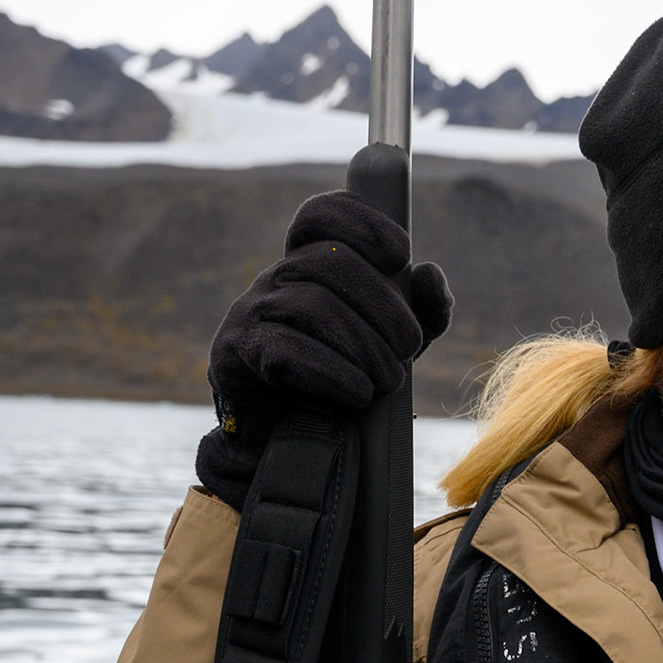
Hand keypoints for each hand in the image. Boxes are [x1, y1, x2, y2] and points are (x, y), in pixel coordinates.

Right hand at [194, 190, 452, 508]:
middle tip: (409, 347)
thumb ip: (422, 310)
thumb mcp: (394, 345)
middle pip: (330, 261)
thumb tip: (429, 274)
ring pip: (312, 305)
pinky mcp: (234, 355)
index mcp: (311, 266)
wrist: (284, 448)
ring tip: (388, 382)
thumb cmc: (343, 385)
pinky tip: (357, 394)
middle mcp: (276, 279)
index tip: (399, 254)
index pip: (321, 215)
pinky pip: (285, 349)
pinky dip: (332, 373)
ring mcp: (250, 313)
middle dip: (383, 305)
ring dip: (364, 346)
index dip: (360, 221)